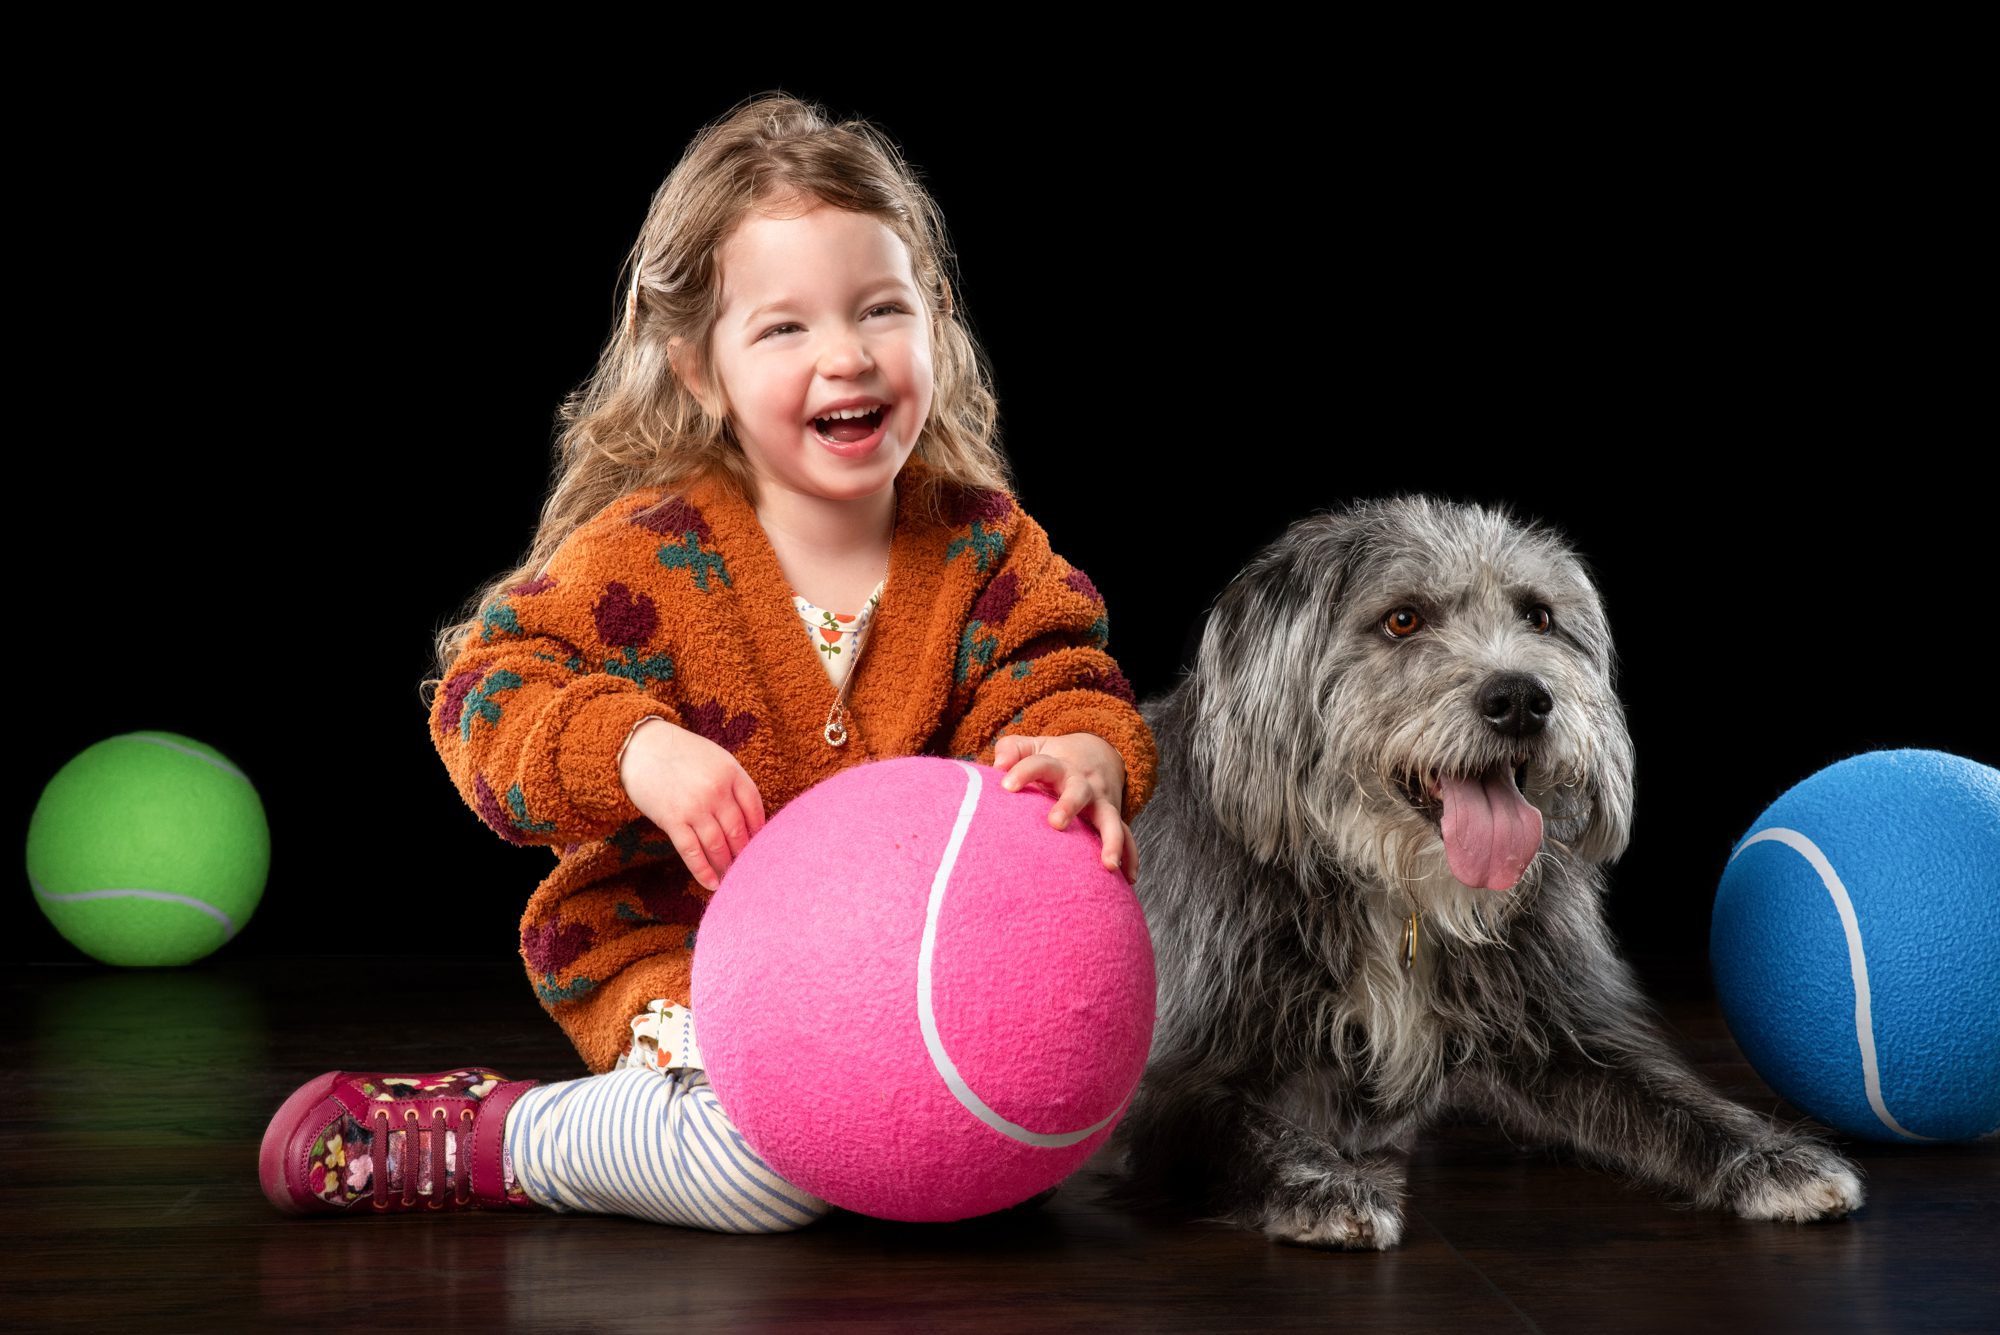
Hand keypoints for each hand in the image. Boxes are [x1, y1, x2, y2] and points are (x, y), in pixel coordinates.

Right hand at [619, 718, 765, 890]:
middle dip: (745, 853)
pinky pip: (692, 852)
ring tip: (732, 879)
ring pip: (717, 845)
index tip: (762, 844)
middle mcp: (716, 790)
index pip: (755, 808)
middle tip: (749, 868)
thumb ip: (733, 783)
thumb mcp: (716, 758)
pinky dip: (703, 871)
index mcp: (731, 772)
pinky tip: (712, 884)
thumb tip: (749, 819)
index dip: (760, 830)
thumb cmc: (682, 753)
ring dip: (727, 866)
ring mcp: (694, 807)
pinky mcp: (672, 820)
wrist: (641, 747)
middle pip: (738, 831)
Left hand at [993, 732, 1136, 882]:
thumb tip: (998, 766)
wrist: (1095, 754)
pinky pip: (1126, 837)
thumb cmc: (1052, 759)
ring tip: (1108, 864)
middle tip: (1055, 823)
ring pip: (1110, 819)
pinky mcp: (1112, 818)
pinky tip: (1128, 879)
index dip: (1023, 773)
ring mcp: (1100, 802)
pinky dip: (1130, 857)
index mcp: (1058, 766)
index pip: (1040, 764)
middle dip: (1069, 805)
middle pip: (1077, 791)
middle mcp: (1082, 784)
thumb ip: (1011, 750)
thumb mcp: (1032, 747)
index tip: (1006, 787)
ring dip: (1112, 840)